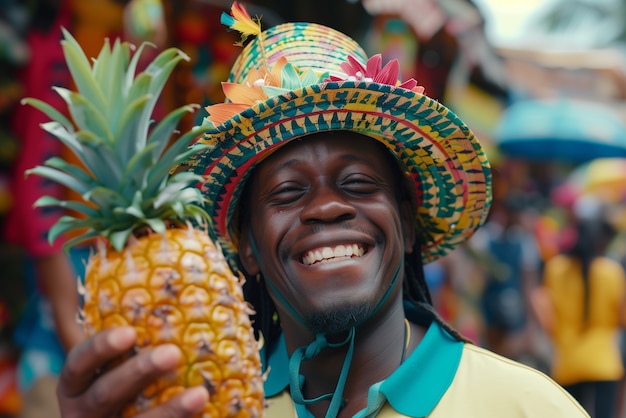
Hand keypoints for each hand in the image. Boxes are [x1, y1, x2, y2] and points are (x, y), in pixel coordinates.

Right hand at [57, 326, 208, 417]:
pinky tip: (204, 412)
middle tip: (173, 353)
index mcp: (74, 385)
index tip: (130, 333)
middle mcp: (80, 412)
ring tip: (199, 394)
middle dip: (139, 372)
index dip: (101, 348)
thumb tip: (174, 301)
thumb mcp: (110, 367)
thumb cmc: (118, 381)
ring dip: (169, 410)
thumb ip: (130, 343)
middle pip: (105, 394)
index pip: (78, 364)